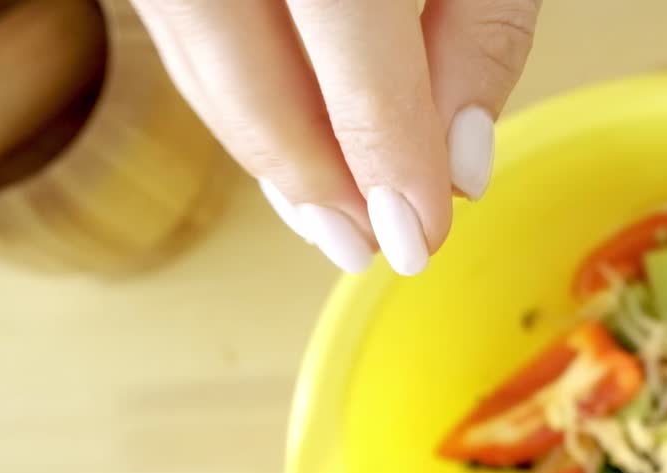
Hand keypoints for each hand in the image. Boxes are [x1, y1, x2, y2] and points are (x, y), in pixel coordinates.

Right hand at [131, 0, 538, 273]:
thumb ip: (481, 33)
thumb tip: (457, 164)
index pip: (347, 39)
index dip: (380, 150)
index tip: (416, 233)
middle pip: (243, 67)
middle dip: (312, 176)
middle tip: (366, 246)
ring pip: (200, 58)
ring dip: (268, 154)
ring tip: (330, 220)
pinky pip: (184, 31)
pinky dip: (238, 100)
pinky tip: (288, 148)